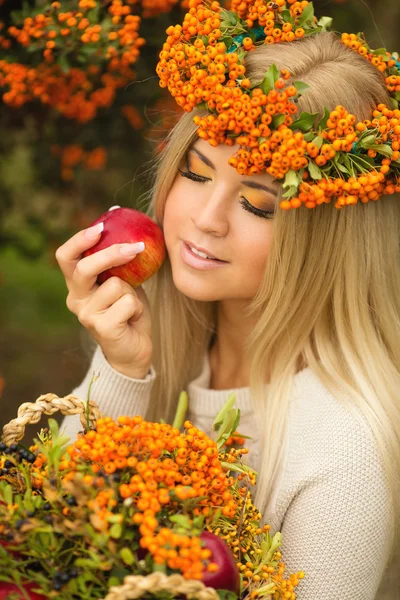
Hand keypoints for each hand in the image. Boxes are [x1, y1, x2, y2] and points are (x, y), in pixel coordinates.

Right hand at [55, 222, 152, 378]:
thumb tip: (127, 224)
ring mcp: (86, 315)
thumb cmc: (129, 312)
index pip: (66, 257)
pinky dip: (138, 308)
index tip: (101, 226)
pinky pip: (128, 303)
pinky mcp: (102, 328)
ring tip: (132, 307)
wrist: (134, 351)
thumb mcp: (124, 282)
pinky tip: (133, 319)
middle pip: (85, 268)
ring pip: (116, 285)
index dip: (79, 239)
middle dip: (111, 254)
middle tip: (136, 247)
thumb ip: (120, 262)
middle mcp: (76, 299)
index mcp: (77, 285)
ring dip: (133, 292)